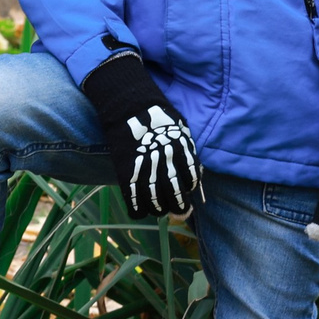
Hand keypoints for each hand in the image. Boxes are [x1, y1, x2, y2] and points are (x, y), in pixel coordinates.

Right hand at [80, 52, 201, 216]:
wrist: (129, 105)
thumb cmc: (157, 115)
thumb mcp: (181, 130)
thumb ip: (187, 153)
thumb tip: (193, 175)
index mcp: (182, 151)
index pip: (191, 181)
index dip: (189, 191)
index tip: (186, 193)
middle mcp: (166, 162)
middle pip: (176, 195)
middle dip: (179, 208)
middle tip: (179, 212)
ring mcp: (145, 168)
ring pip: (155, 201)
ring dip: (159, 209)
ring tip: (159, 210)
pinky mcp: (126, 170)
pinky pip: (133, 198)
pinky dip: (137, 208)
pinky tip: (139, 210)